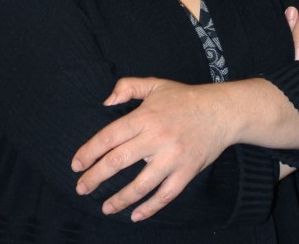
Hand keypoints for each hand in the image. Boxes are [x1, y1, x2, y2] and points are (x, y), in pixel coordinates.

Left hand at [71, 77, 233, 221]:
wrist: (221, 111)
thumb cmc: (184, 97)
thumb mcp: (155, 84)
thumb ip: (127, 87)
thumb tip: (105, 101)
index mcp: (146, 115)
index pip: (110, 136)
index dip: (90, 151)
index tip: (76, 164)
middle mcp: (156, 137)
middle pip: (118, 161)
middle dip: (95, 177)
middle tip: (81, 188)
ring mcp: (173, 157)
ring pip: (140, 184)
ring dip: (119, 199)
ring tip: (105, 207)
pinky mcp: (187, 171)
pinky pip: (165, 195)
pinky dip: (149, 208)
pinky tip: (135, 215)